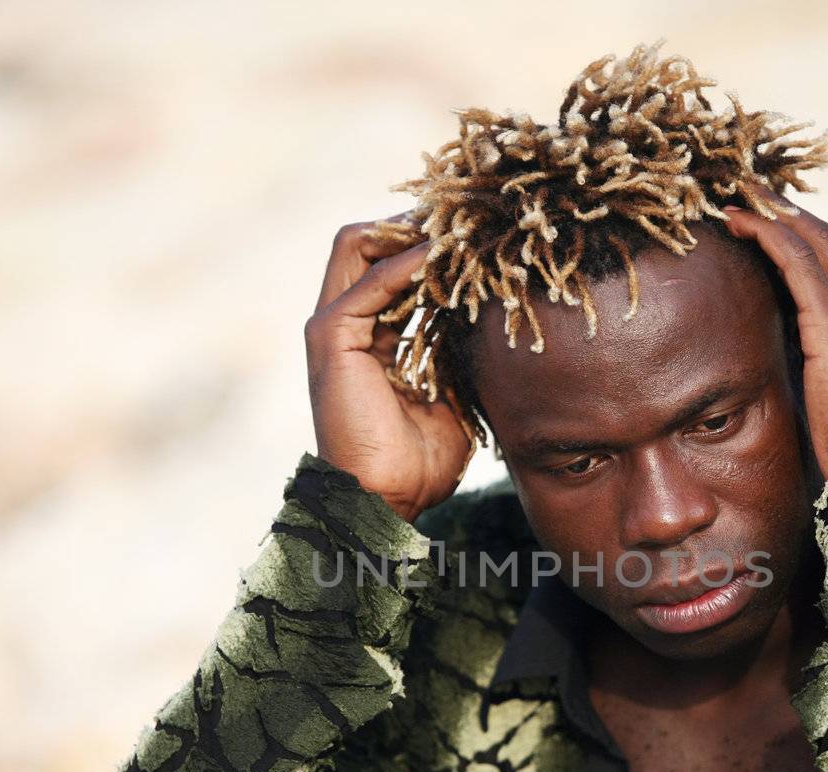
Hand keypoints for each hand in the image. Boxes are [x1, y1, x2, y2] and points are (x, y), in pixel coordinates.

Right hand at [305, 218, 474, 522]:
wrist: (386, 500)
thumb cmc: (419, 462)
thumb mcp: (452, 396)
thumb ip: (459, 355)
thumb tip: (495, 323)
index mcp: (372, 334)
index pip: (392, 264)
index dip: (429, 242)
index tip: (475, 232)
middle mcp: (347, 322)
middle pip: (368, 241)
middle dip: (413, 221)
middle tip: (462, 216)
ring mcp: (334, 327)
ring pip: (358, 243)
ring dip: (407, 229)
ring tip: (454, 225)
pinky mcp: (332, 337)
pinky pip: (369, 282)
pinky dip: (405, 262)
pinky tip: (440, 255)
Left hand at [721, 187, 827, 480]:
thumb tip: (808, 366)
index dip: (815, 239)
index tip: (782, 223)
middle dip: (792, 214)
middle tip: (752, 191)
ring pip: (816, 240)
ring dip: (774, 213)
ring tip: (738, 195)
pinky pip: (797, 262)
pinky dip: (767, 234)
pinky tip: (738, 221)